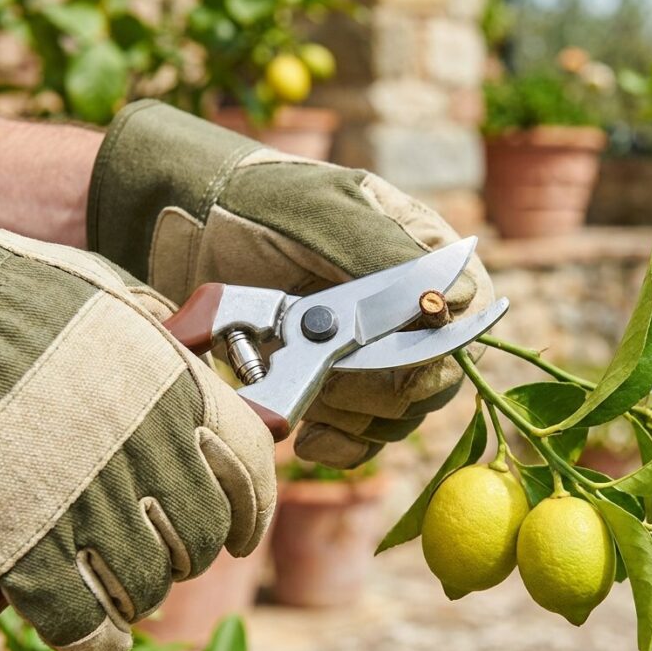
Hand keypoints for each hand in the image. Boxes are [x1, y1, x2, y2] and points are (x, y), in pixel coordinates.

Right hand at [0, 126, 274, 650]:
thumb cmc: (6, 294)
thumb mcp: (108, 297)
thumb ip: (153, 332)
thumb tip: (185, 341)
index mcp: (182, 392)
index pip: (252, 471)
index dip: (250, 511)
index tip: (239, 534)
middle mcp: (155, 453)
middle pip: (198, 537)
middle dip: (184, 554)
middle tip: (161, 555)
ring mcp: (94, 506)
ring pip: (145, 585)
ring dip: (135, 592)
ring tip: (117, 586)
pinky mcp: (30, 553)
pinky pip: (81, 625)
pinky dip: (92, 642)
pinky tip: (94, 640)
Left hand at [88, 101, 494, 467]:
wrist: (188, 231)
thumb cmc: (254, 206)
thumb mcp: (315, 213)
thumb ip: (379, 252)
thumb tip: (450, 299)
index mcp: (421, 252)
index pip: (463, 315)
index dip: (433, 344)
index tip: (370, 348)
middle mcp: (411, 308)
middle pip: (434, 377)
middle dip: (375, 385)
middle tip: (322, 373)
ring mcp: (376, 354)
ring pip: (400, 415)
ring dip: (353, 415)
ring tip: (303, 395)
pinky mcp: (341, 392)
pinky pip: (365, 439)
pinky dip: (340, 444)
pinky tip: (309, 433)